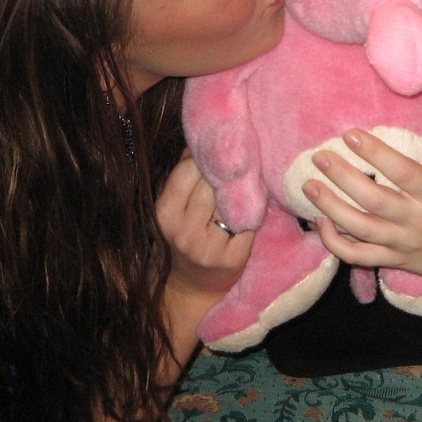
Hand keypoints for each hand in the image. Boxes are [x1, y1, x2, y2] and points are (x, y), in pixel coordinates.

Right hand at [155, 152, 253, 308]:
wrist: (192, 285)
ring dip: (243, 187)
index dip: (207, 156)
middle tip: (242, 158)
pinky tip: (256, 202)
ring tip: (249, 178)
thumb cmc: (185, 235)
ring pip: (232, 201)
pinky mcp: (233, 258)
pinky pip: (248, 222)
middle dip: (227, 171)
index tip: (221, 147)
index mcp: (165, 213)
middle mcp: (184, 231)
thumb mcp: (174, 208)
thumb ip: (184, 175)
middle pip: (212, 184)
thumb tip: (201, 136)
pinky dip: (254, 209)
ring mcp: (209, 247)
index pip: (188, 171)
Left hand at [303, 97, 421, 290]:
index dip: (376, 153)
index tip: (350, 134)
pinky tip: (319, 222)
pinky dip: (334, 242)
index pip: (403, 172)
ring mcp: (401, 242)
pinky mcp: (389, 259)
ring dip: (331, 208)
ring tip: (309, 186)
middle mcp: (417, 220)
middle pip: (374, 200)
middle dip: (343, 178)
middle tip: (319, 157)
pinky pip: (357, 255)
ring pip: (360, 229)